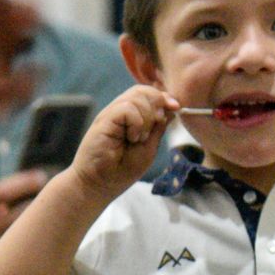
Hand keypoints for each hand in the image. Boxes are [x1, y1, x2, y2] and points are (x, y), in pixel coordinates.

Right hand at [0, 169, 49, 274]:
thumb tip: (8, 206)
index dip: (23, 182)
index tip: (41, 176)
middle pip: (16, 214)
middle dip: (40, 206)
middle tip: (61, 199)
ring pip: (20, 238)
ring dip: (40, 230)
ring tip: (58, 223)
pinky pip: (15, 258)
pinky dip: (30, 252)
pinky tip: (45, 250)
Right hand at [68, 85, 176, 200]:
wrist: (99, 184)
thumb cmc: (122, 169)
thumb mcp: (148, 147)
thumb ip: (158, 128)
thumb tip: (171, 109)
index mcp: (130, 117)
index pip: (148, 94)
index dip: (164, 97)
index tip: (176, 107)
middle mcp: (119, 112)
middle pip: (143, 90)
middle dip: (157, 105)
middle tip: (152, 129)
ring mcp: (111, 114)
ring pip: (137, 96)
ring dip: (146, 118)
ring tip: (138, 139)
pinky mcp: (104, 120)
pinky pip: (127, 108)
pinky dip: (136, 123)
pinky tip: (131, 138)